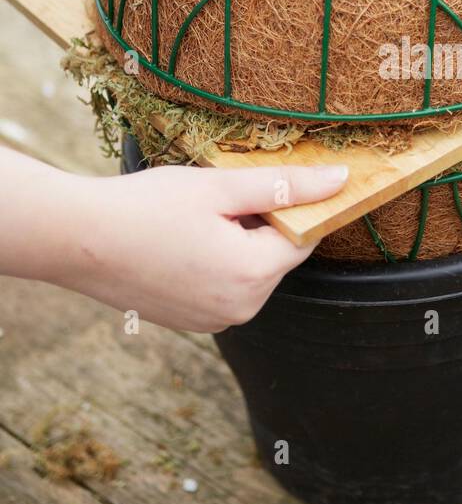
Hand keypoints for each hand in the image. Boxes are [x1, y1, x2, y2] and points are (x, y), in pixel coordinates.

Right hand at [28, 158, 347, 332]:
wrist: (77, 240)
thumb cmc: (146, 207)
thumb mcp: (220, 187)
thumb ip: (286, 185)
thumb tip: (343, 180)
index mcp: (253, 277)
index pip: (303, 237)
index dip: (294, 206)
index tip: (274, 182)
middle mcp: (241, 310)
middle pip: (276, 257)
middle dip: (261, 225)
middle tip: (219, 197)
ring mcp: (215, 322)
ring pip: (249, 272)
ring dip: (237, 243)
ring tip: (194, 219)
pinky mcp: (192, 324)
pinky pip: (223, 287)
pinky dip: (215, 263)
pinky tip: (181, 241)